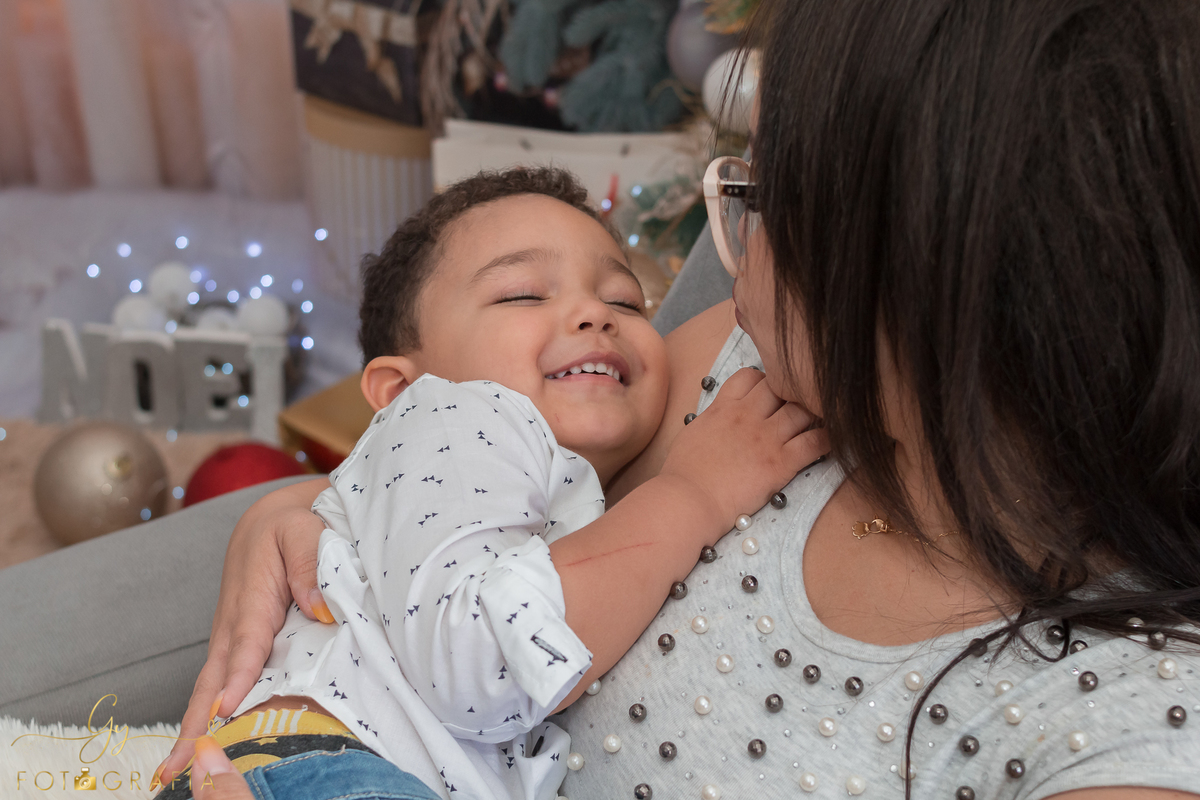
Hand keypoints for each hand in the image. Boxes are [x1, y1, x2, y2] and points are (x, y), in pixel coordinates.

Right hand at [152, 479, 329, 790]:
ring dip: (193, 728)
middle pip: (213, 680)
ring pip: (211, 688)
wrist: (271, 518)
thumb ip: (310, 566)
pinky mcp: (237, 645)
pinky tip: (205, 744)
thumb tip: (320, 610)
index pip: (246, 645)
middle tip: (176, 766)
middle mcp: (234, 625)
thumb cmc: (292, 524)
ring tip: (175, 771)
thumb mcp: (304, 530)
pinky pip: (223, 683)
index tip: (226, 710)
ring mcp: (231, 638)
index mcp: (251, 599)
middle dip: (194, 723)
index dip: (238, 679)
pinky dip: (208, 715)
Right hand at [659, 367, 827, 528]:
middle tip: (798, 407)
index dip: (763, 381)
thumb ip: (711, 422)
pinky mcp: (781, 462)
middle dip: (791, 393)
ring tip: (820, 421)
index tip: (769, 393)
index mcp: (723, 408)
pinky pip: (815, 442)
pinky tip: (831, 440)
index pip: (750, 376)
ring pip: (802, 411)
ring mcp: (766, 438)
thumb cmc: (682, 475)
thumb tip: (717, 423)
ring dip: (813, 413)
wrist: (687, 500)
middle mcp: (747, 416)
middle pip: (781, 387)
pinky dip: (827, 439)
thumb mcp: (692, 435)